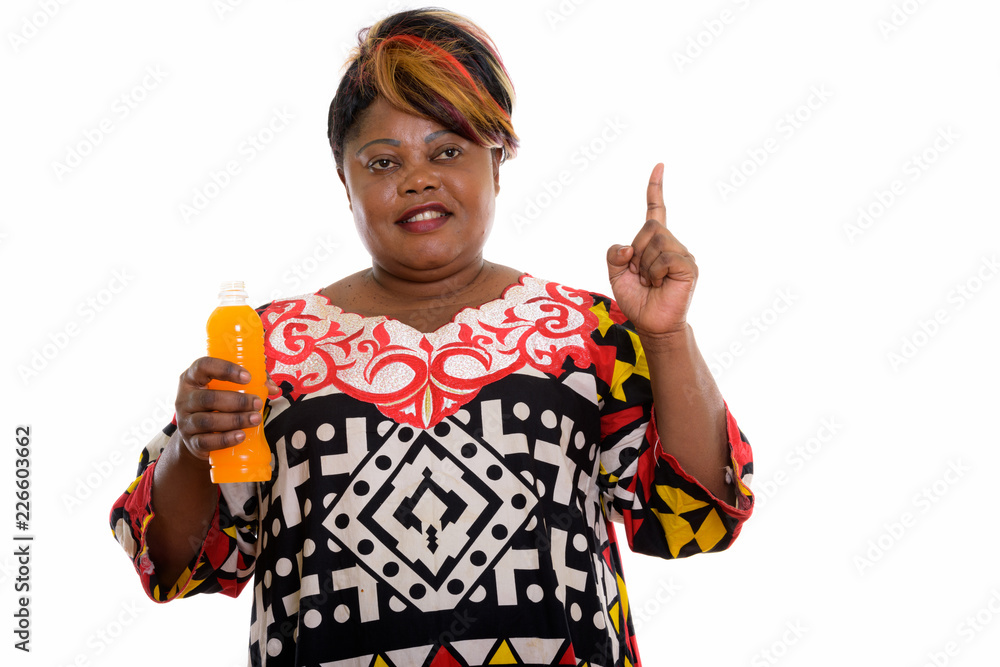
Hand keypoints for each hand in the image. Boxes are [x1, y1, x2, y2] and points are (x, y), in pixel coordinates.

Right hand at [174, 357, 279, 462]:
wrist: (199, 435)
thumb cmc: (217, 404)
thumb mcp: (228, 388)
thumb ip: (251, 382)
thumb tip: (272, 388)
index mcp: (192, 378)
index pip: (203, 366)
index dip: (225, 369)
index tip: (247, 377)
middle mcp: (184, 398)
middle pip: (208, 398)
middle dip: (237, 401)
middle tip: (257, 403)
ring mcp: (185, 421)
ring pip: (208, 421)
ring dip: (235, 420)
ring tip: (255, 419)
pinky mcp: (190, 442)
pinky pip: (206, 442)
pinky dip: (225, 439)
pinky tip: (241, 436)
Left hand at [606, 163, 696, 338]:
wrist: (651, 324)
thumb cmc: (637, 299)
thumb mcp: (615, 274)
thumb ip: (613, 255)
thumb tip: (628, 246)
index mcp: (654, 242)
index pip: (656, 210)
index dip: (655, 188)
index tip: (659, 165)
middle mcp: (671, 243)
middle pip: (648, 227)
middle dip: (637, 252)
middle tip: (642, 275)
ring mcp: (682, 254)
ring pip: (656, 241)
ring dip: (645, 266)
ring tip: (652, 282)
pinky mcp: (689, 266)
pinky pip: (665, 257)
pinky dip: (656, 272)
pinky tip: (661, 284)